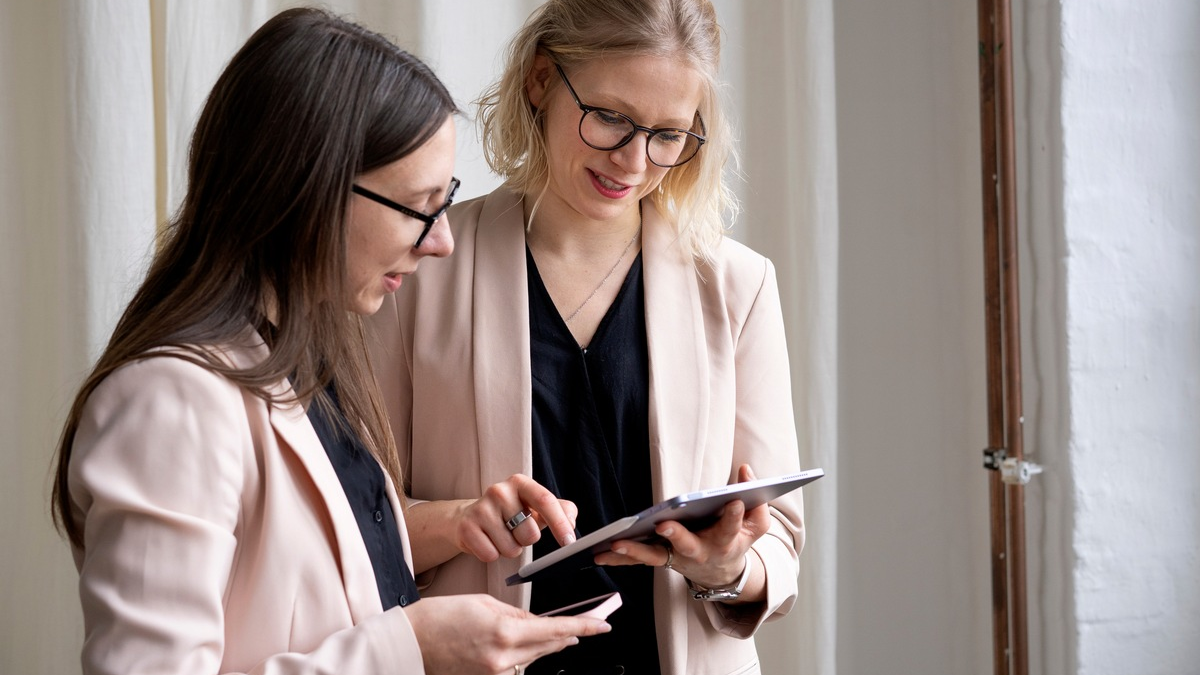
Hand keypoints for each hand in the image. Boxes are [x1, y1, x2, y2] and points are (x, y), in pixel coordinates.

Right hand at [405, 594, 610, 674]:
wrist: (410, 642)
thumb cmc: (440, 616)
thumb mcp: (484, 603)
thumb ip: (515, 613)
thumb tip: (537, 623)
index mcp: (504, 633)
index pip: (556, 630)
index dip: (584, 627)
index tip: (603, 624)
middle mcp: (503, 658)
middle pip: (549, 647)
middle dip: (568, 634)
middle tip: (587, 624)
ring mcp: (494, 673)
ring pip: (534, 657)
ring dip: (547, 643)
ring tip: (560, 632)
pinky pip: (515, 665)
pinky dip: (524, 653)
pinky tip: (527, 643)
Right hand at [456, 474, 577, 561]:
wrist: (470, 518)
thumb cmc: (509, 513)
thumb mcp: (535, 507)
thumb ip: (560, 510)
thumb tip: (571, 521)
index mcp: (520, 483)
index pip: (546, 501)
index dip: (560, 523)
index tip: (569, 542)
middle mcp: (499, 491)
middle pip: (530, 533)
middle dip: (527, 540)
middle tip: (515, 531)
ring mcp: (481, 508)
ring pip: (511, 548)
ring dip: (510, 549)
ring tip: (500, 535)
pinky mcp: (467, 527)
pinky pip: (491, 555)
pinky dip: (493, 554)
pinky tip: (487, 541)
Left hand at [594, 464, 768, 593]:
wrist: (722, 572)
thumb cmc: (737, 540)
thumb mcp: (756, 525)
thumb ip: (756, 500)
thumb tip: (745, 469)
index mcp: (726, 541)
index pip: (731, 526)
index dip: (734, 515)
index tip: (734, 502)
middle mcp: (700, 552)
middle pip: (688, 545)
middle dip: (676, 535)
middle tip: (664, 525)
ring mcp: (678, 558)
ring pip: (655, 556)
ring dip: (634, 552)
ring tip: (615, 543)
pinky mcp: (661, 559)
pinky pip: (639, 559)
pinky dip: (619, 558)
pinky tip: (600, 553)